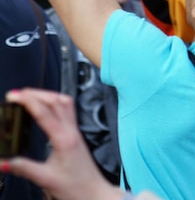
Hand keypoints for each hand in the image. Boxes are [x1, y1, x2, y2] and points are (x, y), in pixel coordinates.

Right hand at [1, 89, 121, 199]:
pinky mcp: (75, 136)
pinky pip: (67, 112)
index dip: (28, 101)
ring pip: (65, 104)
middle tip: (17, 94)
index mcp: (64, 139)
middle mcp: (72, 132)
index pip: (46, 113)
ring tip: (29, 96)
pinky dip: (54, 104)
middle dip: (37, 94)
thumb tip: (2, 162)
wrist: (95, 193)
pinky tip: (44, 108)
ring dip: (47, 95)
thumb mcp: (45, 179)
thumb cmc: (75, 187)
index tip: (13, 96)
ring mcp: (75, 132)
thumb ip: (23, 168)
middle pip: (58, 101)